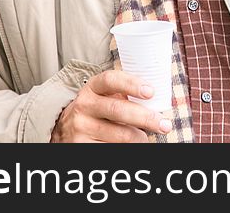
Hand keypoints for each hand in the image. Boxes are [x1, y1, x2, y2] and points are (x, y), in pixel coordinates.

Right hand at [50, 69, 172, 142]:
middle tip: (164, 124)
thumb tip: (158, 100)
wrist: (65, 128)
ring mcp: (81, 127)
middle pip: (118, 110)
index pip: (111, 80)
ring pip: (119, 135)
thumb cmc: (98, 108)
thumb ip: (125, 93)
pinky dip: (127, 149)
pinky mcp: (82, 146)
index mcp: (93, 87)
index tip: (150, 91)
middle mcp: (84, 105)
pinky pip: (111, 149)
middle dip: (145, 118)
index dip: (131, 84)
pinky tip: (133, 146)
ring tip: (147, 138)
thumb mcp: (105, 95)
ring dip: (139, 138)